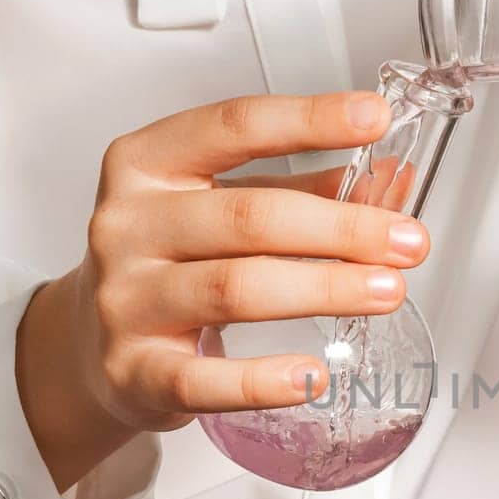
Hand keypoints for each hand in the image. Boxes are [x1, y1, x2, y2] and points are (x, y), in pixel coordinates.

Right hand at [15, 92, 429, 490]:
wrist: (91, 345)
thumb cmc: (167, 264)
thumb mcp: (223, 209)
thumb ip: (303, 190)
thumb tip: (392, 181)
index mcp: (148, 165)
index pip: (234, 126)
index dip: (309, 120)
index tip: (374, 118)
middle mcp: (128, 225)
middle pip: (247, 216)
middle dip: (340, 228)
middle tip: (407, 241)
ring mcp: (126, 301)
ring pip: (234, 289)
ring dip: (323, 289)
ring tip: (386, 291)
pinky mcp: (137, 372)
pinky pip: (205, 379)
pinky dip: (264, 380)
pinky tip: (313, 375)